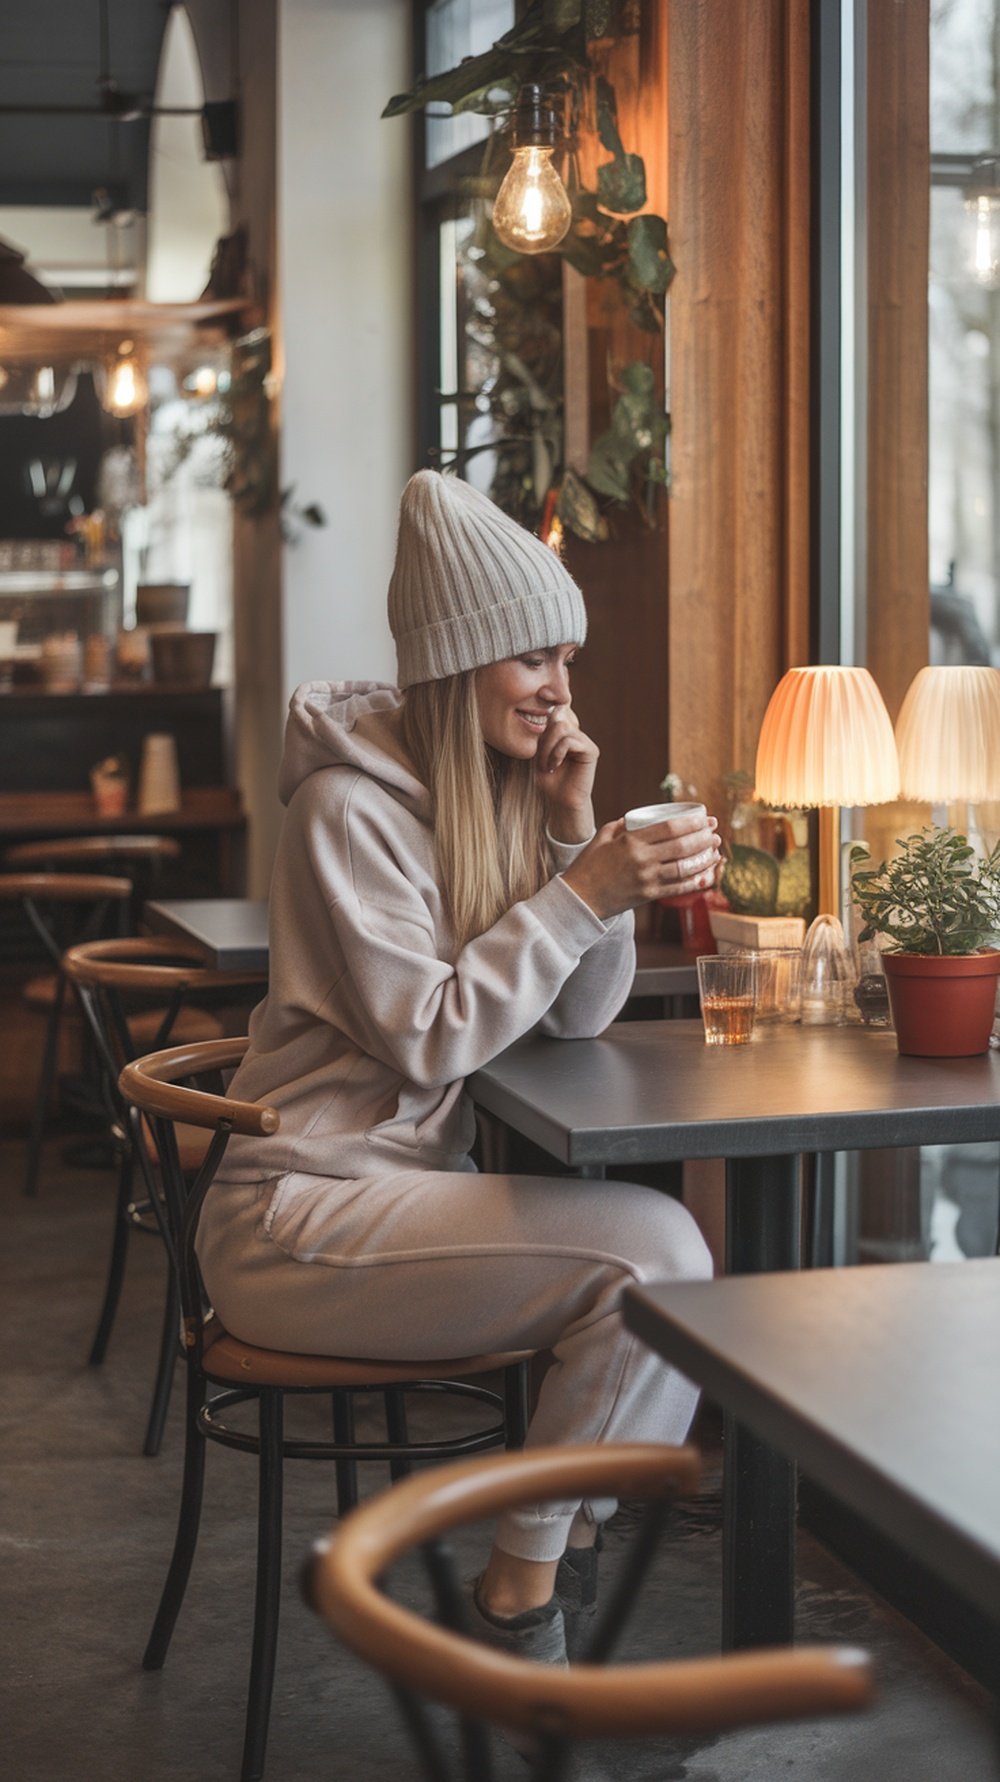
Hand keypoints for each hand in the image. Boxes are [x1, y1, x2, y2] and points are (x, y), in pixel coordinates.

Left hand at [535, 706, 598, 843]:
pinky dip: (556, 753)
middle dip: (543, 739)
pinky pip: (569, 741)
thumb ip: (545, 732)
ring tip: (547, 765)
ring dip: (548, 748)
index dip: (545, 715)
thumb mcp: (540, 751)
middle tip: (540, 760)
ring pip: (561, 727)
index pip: (555, 710)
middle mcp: (577, 733)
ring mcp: (584, 741)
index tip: (538, 732)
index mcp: (565, 732)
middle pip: (556, 716)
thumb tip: (554, 710)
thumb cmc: (549, 779)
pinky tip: (554, 765)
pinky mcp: (590, 750)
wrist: (560, 801)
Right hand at [562, 810, 721, 919]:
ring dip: (704, 859)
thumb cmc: (589, 865)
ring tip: (716, 852)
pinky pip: (678, 888)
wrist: (580, 898)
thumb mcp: (602, 836)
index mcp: (631, 842)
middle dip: (704, 838)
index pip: (670, 828)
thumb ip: (623, 826)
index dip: (692, 823)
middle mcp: (642, 860)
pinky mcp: (648, 896)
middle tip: (715, 833)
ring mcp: (647, 880)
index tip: (706, 819)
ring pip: (684, 868)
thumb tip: (642, 819)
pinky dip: (696, 882)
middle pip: (682, 847)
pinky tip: (707, 875)